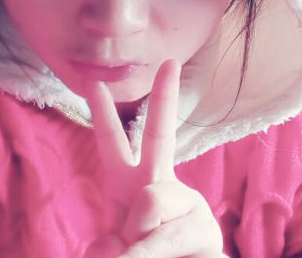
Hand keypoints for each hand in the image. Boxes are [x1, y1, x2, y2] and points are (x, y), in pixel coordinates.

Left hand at [83, 59, 226, 257]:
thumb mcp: (117, 252)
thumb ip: (109, 245)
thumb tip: (120, 244)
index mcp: (132, 186)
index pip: (113, 145)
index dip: (102, 114)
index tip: (93, 82)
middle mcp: (162, 186)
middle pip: (159, 135)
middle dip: (164, 97)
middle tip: (170, 62)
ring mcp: (189, 204)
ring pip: (150, 199)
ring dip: (138, 242)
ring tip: (142, 257)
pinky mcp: (208, 230)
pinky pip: (168, 235)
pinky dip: (150, 254)